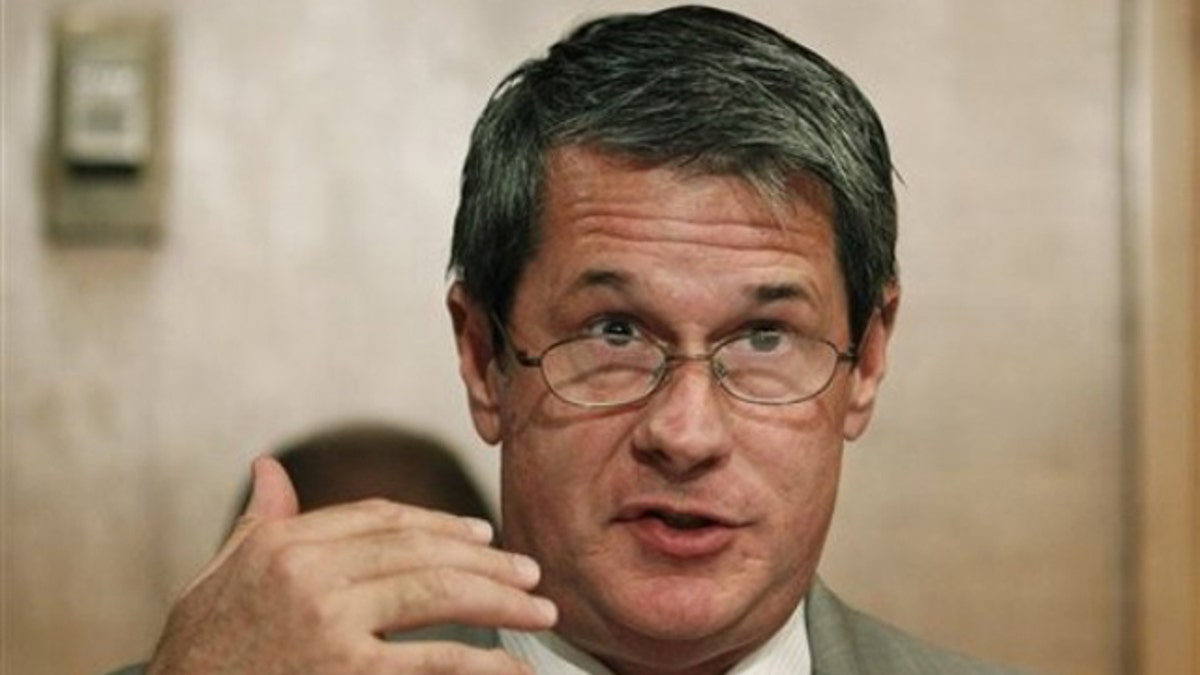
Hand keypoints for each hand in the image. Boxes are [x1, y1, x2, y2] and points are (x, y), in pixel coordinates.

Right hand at [146, 457, 554, 673]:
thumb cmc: (200, 654)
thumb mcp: (220, 579)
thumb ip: (258, 523)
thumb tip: (269, 466)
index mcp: (283, 542)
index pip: (380, 517)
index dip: (439, 524)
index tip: (481, 535)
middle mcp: (308, 572)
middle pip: (419, 550)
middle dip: (485, 560)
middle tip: (531, 572)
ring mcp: (329, 623)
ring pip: (437, 595)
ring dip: (500, 600)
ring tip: (540, 611)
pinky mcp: (347, 673)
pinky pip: (433, 661)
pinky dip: (482, 663)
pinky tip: (512, 667)